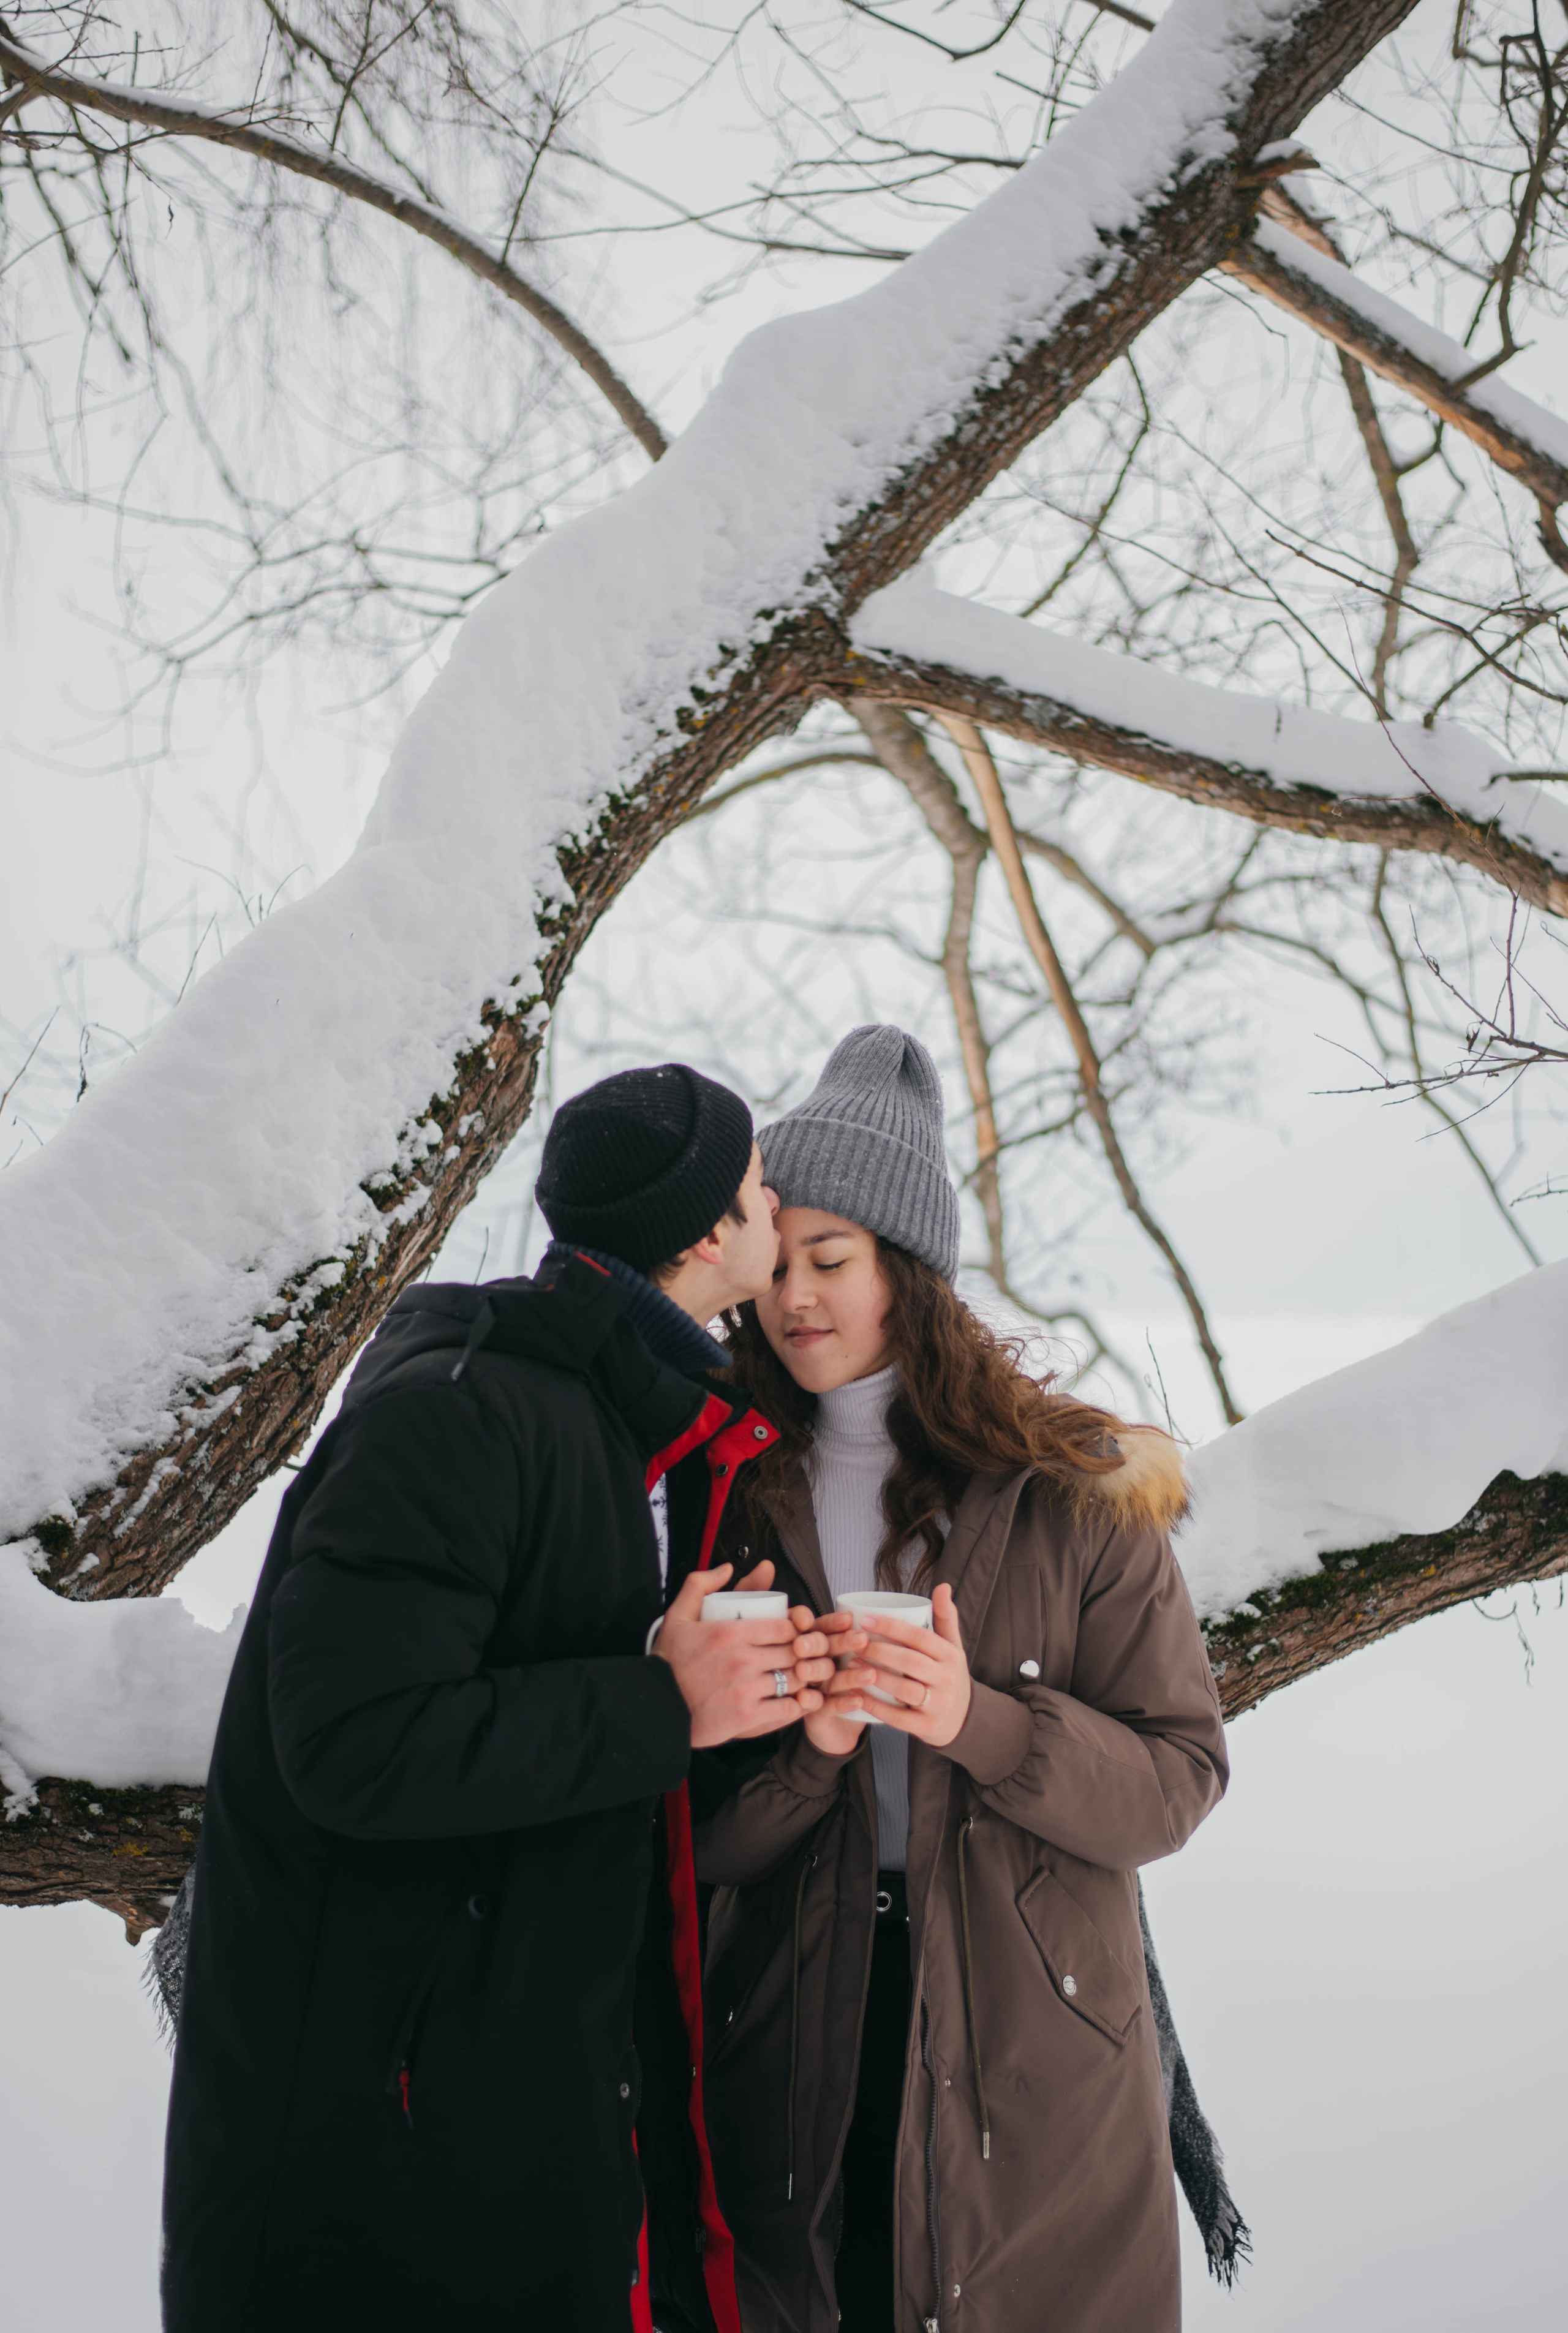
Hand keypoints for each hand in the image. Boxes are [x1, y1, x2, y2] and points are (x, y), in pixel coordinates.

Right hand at [653, 1563, 835, 1747]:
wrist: (656, 1707)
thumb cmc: (668, 1663)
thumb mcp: (678, 1616)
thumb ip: (700, 1584)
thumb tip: (727, 1568)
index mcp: (730, 1632)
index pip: (785, 1626)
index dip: (795, 1630)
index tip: (791, 1636)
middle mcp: (741, 1659)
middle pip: (794, 1651)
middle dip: (802, 1653)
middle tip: (800, 1657)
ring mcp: (746, 1689)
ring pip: (794, 1679)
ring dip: (802, 1678)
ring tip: (798, 1677)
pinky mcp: (746, 1717)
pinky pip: (787, 1709)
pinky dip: (797, 1705)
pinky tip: (794, 1701)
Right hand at [800, 1609, 871, 1758]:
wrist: (837, 1729)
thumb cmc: (851, 1686)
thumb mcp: (859, 1662)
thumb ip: (871, 1643)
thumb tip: (905, 1621)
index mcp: (817, 1645)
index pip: (820, 1628)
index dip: (832, 1622)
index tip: (850, 1618)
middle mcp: (808, 1664)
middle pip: (819, 1650)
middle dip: (839, 1643)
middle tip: (860, 1639)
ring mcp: (809, 1690)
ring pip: (826, 1679)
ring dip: (848, 1676)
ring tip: (871, 1675)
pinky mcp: (813, 1714)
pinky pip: (827, 1706)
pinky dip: (843, 1702)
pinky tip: (859, 1701)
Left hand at [836, 1583, 970, 1750]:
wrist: (964, 1720)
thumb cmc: (949, 1676)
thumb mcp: (953, 1647)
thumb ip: (946, 1617)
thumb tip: (943, 1586)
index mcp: (951, 1656)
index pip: (920, 1637)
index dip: (892, 1627)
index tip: (865, 1619)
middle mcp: (947, 1680)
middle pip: (910, 1661)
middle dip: (879, 1650)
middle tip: (854, 1642)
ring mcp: (938, 1705)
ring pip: (903, 1688)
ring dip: (874, 1676)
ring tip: (851, 1663)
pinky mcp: (927, 1727)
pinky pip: (898, 1717)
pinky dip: (876, 1707)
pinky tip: (857, 1695)